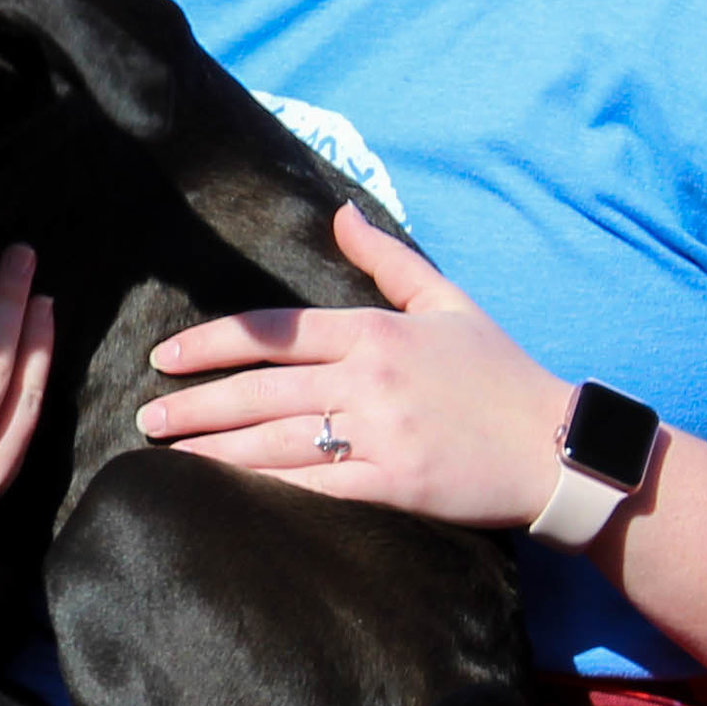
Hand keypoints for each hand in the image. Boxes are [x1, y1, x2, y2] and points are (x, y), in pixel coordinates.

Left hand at [136, 203, 570, 529]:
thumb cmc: (499, 374)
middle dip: (197, 403)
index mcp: (376, 332)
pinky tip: (225, 492)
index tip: (165, 357)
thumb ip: (387, 260)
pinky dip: (266, 487)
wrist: (559, 447)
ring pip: (277, 439)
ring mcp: (381, 432)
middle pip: (262, 389)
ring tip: (168, 452)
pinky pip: (315, 485)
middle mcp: (370, 378)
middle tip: (147, 413)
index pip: (275, 332)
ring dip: (215, 448)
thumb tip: (340, 214)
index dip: (213, 343)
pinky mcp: (395, 483)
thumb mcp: (448, 302)